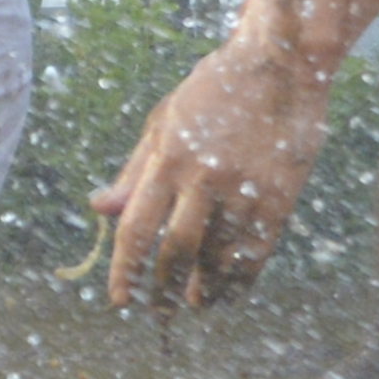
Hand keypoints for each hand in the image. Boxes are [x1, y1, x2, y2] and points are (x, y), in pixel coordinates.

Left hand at [93, 29, 340, 309]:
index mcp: (168, 158)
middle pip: (176, 250)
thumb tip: (99, 209)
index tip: (119, 299)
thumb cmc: (213, 91)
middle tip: (159, 313)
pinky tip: (230, 290)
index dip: (125, 268)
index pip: (136, 227)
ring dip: (204, 288)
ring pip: (217, 256)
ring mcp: (244, 188)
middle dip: (164, 289)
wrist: (278, 65)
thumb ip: (134, 171)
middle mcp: (203, 177)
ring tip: (195, 304)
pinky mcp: (279, 196)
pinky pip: (256, 250)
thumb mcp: (163, 122)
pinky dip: (241, 278)